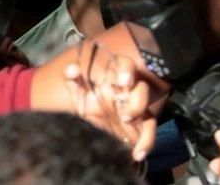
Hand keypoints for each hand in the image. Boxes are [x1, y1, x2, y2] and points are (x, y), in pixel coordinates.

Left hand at [63, 43, 158, 163]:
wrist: (86, 124)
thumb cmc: (85, 98)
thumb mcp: (76, 88)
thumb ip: (72, 77)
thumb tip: (72, 69)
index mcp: (115, 77)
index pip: (125, 66)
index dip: (127, 71)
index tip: (124, 80)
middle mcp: (128, 91)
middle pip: (141, 89)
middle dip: (138, 98)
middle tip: (126, 111)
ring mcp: (134, 108)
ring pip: (146, 109)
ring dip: (139, 115)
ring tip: (125, 122)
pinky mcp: (138, 126)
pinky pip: (147, 131)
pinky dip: (146, 143)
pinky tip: (138, 154)